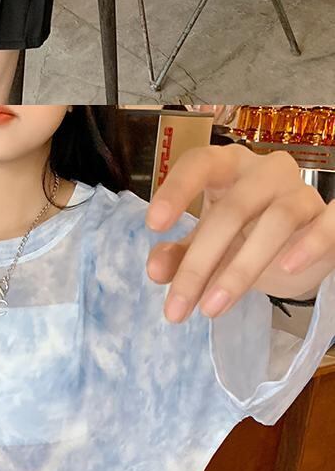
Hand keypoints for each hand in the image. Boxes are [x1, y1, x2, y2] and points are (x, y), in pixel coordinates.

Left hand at [144, 143, 333, 320]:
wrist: (303, 248)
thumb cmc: (250, 233)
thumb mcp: (210, 243)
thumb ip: (181, 253)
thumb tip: (156, 270)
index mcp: (229, 166)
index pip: (200, 162)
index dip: (177, 189)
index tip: (154, 225)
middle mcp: (266, 170)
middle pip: (232, 209)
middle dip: (200, 263)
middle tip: (177, 307)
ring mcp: (301, 192)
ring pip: (276, 220)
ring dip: (241, 268)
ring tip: (213, 308)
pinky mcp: (328, 216)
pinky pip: (328, 222)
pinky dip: (310, 243)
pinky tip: (288, 267)